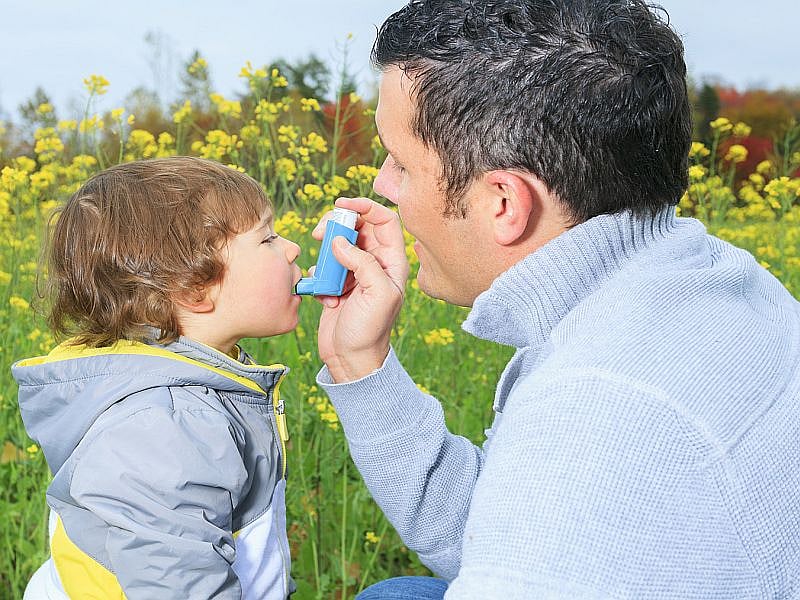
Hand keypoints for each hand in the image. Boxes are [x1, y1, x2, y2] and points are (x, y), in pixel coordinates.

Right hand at [314, 197, 408, 381]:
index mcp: (393, 262)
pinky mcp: (337, 285)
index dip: (365, 206)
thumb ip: (363, 262)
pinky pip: (324, 267)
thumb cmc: (370, 331)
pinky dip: (319, 277)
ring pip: (338, 245)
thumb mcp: (376, 294)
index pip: (385, 220)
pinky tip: (324, 297)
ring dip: (325, 255)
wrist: (351, 361)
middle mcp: (376, 264)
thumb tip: (339, 242)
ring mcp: (356, 274)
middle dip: (337, 226)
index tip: (341, 205)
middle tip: (320, 234)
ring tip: (322, 275)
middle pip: (357, 227)